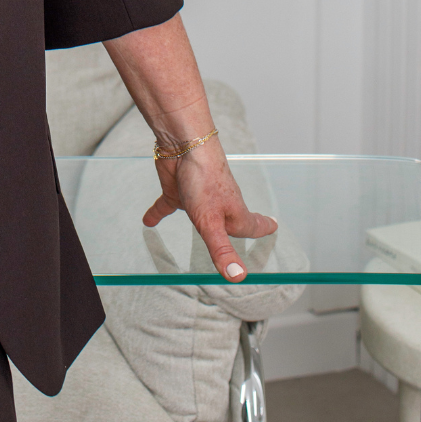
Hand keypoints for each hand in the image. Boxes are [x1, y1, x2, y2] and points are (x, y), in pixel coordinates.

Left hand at [142, 137, 276, 280]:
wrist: (182, 143)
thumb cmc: (203, 180)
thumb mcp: (212, 223)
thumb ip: (222, 251)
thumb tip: (237, 277)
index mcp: (232, 213)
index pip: (252, 226)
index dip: (262, 229)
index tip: (273, 227)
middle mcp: (217, 205)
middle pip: (229, 220)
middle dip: (237, 228)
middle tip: (250, 228)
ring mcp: (197, 197)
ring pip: (200, 214)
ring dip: (200, 222)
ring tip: (203, 228)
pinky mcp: (176, 189)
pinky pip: (167, 205)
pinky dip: (158, 213)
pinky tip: (148, 222)